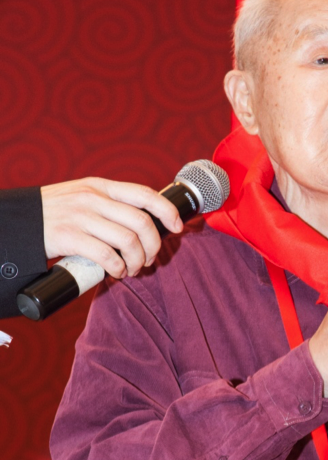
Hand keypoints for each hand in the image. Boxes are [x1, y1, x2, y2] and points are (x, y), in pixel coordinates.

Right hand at [41, 178, 182, 278]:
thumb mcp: (84, 197)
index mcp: (101, 187)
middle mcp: (93, 198)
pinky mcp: (68, 237)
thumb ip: (110, 204)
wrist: (18, 221)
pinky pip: (106, 255)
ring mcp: (80, 216)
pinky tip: (117, 272)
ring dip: (137, 261)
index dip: (167, 212)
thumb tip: (144, 224)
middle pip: (142, 223)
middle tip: (148, 260)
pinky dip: (118, 268)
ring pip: (128, 241)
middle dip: (153, 247)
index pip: (145, 194)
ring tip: (132, 270)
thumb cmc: (55, 213)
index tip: (177, 228)